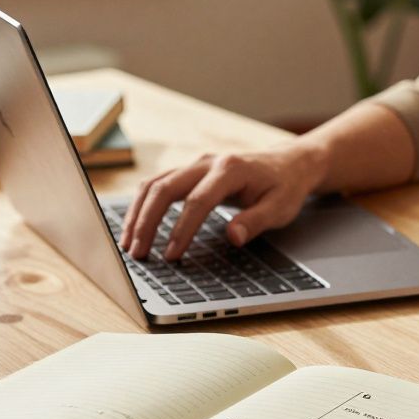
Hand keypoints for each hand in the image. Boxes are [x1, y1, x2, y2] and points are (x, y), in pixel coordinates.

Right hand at [120, 141, 325, 260]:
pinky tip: (136, 228)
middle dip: (147, 222)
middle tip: (137, 253)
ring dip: (138, 214)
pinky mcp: (190, 172)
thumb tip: (233, 236)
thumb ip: (255, 222)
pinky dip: (143, 206)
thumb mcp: (281, 208)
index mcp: (230, 170)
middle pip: (165, 188)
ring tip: (129, 244)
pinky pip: (158, 185)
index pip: (198, 201)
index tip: (172, 255)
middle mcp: (208, 163)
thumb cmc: (285, 187)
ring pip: (155, 184)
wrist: (289, 164)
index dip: (182, 230)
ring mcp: (196, 165)